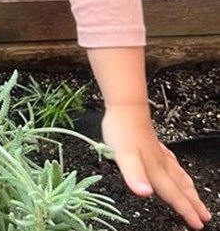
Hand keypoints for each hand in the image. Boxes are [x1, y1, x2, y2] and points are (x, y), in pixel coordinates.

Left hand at [101, 103, 211, 229]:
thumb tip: (144, 193)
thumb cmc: (123, 131)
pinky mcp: (156, 147)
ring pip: (180, 177)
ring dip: (190, 191)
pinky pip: (174, 166)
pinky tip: (180, 174)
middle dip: (193, 204)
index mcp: (155, 170)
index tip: (198, 225)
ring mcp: (160, 155)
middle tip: (206, 218)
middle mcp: (161, 164)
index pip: (173, 195)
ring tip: (199, 201)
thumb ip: (135, 175)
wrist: (126, 108)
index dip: (185, 211)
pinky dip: (181, 175)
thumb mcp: (123, 156)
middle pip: (181, 188)